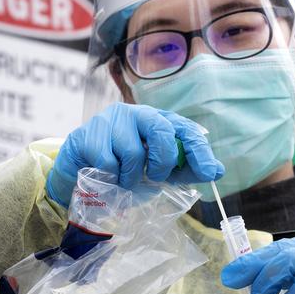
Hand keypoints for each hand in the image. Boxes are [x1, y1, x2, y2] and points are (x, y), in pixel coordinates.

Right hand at [46, 103, 223, 207]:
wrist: (78, 174)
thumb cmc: (121, 170)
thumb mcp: (155, 172)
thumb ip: (182, 170)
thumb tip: (217, 171)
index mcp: (156, 120)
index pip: (183, 127)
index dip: (198, 149)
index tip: (209, 171)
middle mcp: (136, 113)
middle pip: (161, 129)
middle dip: (163, 161)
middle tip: (155, 177)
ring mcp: (111, 120)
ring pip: (133, 151)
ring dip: (130, 177)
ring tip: (123, 180)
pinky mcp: (89, 133)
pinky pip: (108, 162)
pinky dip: (110, 178)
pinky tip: (105, 176)